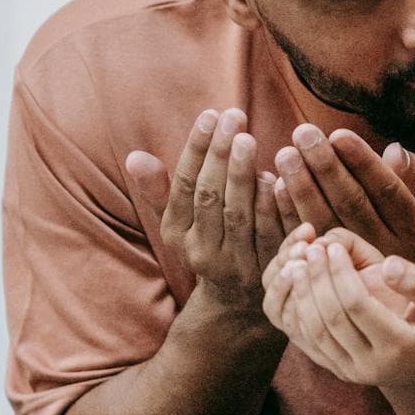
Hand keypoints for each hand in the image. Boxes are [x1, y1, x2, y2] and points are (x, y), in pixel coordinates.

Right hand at [127, 108, 291, 309]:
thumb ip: (160, 188)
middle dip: (220, 154)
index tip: (210, 114)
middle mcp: (201, 251)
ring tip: (249, 138)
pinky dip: (275, 204)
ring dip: (243, 174)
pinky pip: (271, 233)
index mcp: (176, 233)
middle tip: (234, 116)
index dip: (197, 149)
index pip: (184, 185)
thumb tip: (134, 156)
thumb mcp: (179, 220)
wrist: (238, 300)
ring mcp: (234, 263)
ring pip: (237, 214)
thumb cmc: (209, 239)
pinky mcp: (267, 269)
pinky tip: (280, 175)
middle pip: (210, 196)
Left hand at [266, 231, 414, 391]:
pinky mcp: (341, 372)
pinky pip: (311, 344)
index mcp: (398, 346)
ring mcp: (353, 373)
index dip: (340, 272)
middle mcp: (371, 366)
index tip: (331, 245)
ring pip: (315, 333)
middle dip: (316, 281)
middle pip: (331, 318)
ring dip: (302, 297)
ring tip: (296, 265)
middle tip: (308, 250)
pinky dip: (299, 316)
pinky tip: (298, 290)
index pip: (357, 305)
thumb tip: (388, 264)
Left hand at [272, 128, 414, 271]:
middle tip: (303, 133)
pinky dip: (289, 212)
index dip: (362, 162)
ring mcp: (354, 262)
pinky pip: (304, 239)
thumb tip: (394, 152)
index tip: (339, 134)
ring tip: (286, 153)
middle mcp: (386, 248)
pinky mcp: (327, 266)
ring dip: (301, 185)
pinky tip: (278, 185)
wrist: (397, 267)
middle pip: (351, 203)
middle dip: (325, 166)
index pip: (387, 190)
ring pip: (324, 220)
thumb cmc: (414, 213)